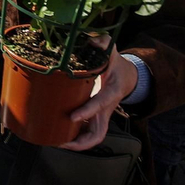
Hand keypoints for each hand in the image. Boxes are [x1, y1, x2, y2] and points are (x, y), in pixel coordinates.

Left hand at [59, 36, 136, 151]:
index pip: (101, 104)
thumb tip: (91, 40)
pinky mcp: (96, 117)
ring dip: (76, 143)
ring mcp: (102, 115)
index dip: (87, 111)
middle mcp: (107, 108)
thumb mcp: (111, 50)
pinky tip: (58, 135)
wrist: (128, 76)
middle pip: (98, 133)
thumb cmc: (117, 65)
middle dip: (81, 142)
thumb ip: (102, 43)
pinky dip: (75, 137)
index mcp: (112, 92)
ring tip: (56, 142)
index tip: (72, 116)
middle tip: (61, 141)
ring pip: (92, 137)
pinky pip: (87, 133)